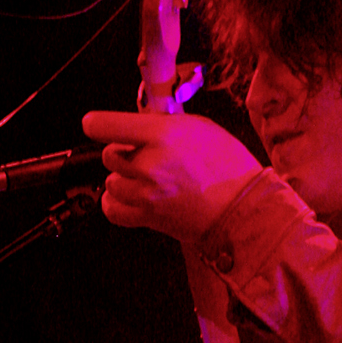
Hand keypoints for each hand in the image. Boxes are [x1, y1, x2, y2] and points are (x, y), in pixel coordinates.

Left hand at [82, 110, 262, 239]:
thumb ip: (162, 125)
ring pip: (112, 182)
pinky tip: (129, 196)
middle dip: (123, 153)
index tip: (99, 126)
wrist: (244, 208)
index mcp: (161, 135)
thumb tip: (140, 126)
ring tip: (146, 179)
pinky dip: (115, 203)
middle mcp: (149, 165)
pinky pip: (112, 210)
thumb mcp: (199, 127)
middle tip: (146, 156)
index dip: (97, 124)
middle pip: (109, 155)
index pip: (103, 126)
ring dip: (124, 179)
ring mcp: (148, 195)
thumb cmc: (228, 165)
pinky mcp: (149, 218)